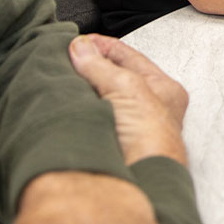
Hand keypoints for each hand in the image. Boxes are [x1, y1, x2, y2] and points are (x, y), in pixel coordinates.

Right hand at [69, 34, 187, 165]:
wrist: (139, 183)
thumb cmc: (149, 139)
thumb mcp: (127, 87)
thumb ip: (101, 65)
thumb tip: (81, 47)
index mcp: (164, 89)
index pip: (130, 57)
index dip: (105, 46)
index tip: (81, 40)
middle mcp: (148, 108)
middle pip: (114, 78)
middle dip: (91, 67)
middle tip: (66, 56)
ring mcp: (127, 127)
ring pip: (99, 98)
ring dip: (81, 88)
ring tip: (59, 74)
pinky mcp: (107, 143)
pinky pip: (88, 117)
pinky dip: (75, 108)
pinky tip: (61, 101)